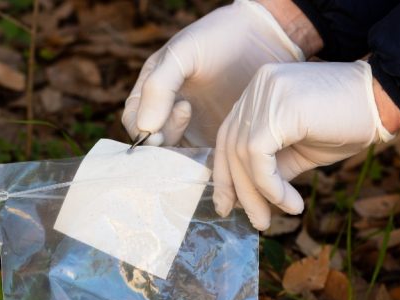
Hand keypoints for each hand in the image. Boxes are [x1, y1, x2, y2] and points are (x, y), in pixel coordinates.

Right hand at [121, 0, 306, 147]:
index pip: (134, 120)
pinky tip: (217, 145)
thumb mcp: (184, 53)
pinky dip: (203, 161)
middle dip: (163, 142)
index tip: (163, 125)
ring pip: (174, 156)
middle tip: (187, 115)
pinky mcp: (213, 140)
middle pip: (151, 143)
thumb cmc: (220, 38)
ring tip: (201, 126)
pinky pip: (200, 160)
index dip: (142, 130)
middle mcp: (167, 112)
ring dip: (183, 154)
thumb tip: (145, 128)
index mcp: (152, 90)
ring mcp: (191, 128)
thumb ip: (159, 86)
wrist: (265, 38)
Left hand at [213, 60, 394, 230]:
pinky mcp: (279, 108)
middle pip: (231, 146)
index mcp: (258, 91)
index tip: (229, 206)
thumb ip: (269, 167)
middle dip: (238, 190)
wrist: (384, 101)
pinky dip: (270, 187)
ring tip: (272, 218)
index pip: (229, 136)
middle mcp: (257, 86)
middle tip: (255, 222)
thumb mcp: (298, 151)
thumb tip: (246, 198)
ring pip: (242, 155)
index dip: (225, 174)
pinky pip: (259, 157)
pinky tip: (290, 203)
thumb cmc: (345, 124)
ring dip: (257, 195)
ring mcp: (266, 93)